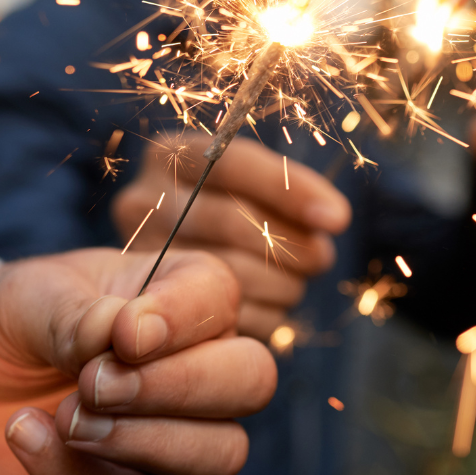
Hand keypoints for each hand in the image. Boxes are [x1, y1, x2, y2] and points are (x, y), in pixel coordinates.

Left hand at [0, 248, 275, 474]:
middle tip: (94, 382)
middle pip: (252, 381)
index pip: (220, 299)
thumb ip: (81, 313)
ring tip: (68, 416)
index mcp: (189, 295)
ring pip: (220, 454)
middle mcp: (204, 364)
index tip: (123, 333)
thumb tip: (125, 332)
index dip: (182, 320)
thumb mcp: (36, 295)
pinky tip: (28, 436)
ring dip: (141, 442)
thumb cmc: (18, 319)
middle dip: (178, 386)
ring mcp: (179, 435)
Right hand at [113, 133, 350, 339]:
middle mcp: (141, 201)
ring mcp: (137, 257)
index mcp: (171, 155)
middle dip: (290, 243)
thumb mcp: (249, 185)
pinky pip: (221, 319)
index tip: (338, 218)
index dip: (290, 190)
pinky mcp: (151, 309)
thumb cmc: (232, 211)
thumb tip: (332, 217)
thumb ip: (284, 191)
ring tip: (296, 280)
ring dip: (281, 282)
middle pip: (229, 220)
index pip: (233, 163)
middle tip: (322, 257)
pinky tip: (270, 306)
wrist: (172, 268)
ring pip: (226, 272)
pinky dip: (261, 315)